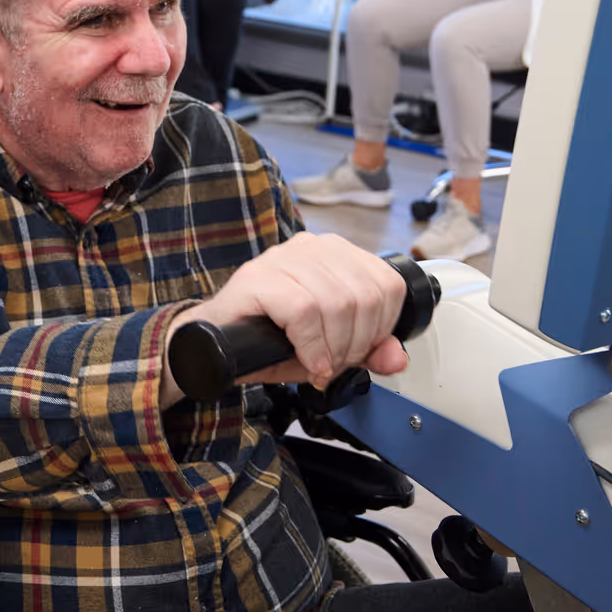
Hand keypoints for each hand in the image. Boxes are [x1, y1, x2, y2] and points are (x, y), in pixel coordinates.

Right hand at [174, 232, 408, 391]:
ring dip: (332, 348)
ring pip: (338, 303)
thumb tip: (398, 358)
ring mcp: (282, 259)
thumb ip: (368, 351)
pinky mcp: (257, 278)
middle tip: (335, 363)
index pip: (387, 284)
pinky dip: (310, 344)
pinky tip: (306, 359)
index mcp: (335, 255)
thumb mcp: (330, 348)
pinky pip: (303, 310)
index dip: (383, 327)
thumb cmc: (268, 339)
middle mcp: (311, 248)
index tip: (360, 351)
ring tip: (318, 363)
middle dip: (356, 344)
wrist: (213, 343)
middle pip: (365, 296)